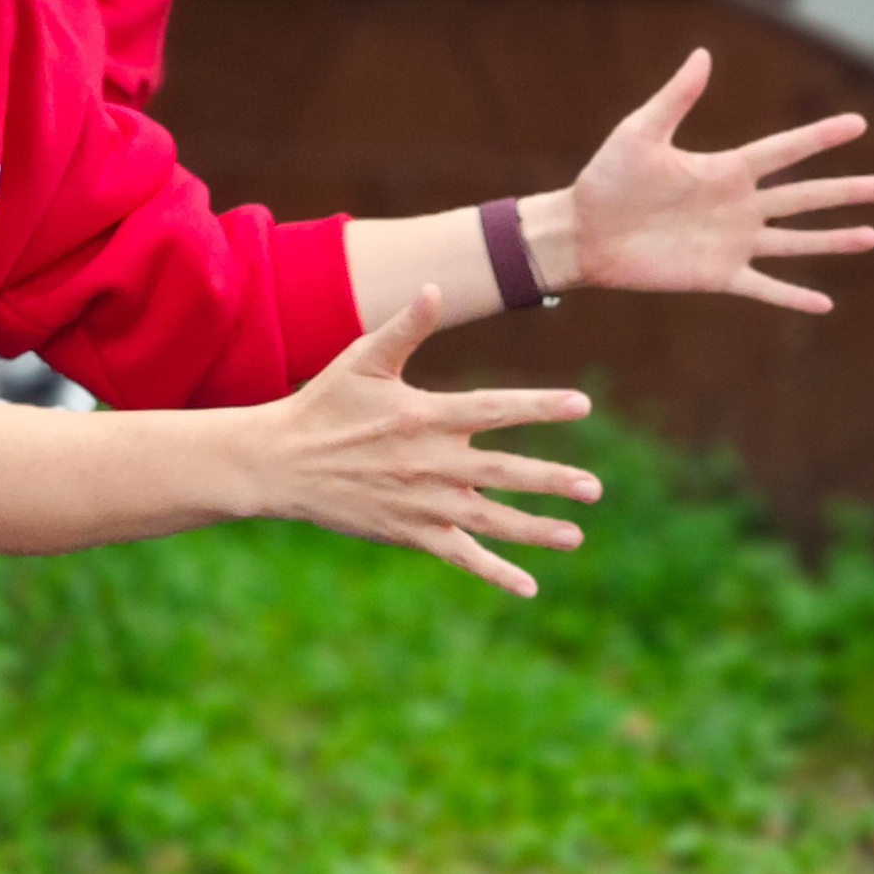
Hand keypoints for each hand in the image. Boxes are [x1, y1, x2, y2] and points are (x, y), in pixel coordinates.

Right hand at [258, 291, 600, 599]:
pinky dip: (494, 572)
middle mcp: (430, 463)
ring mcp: (421, 503)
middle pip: (504, 473)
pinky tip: (529, 587)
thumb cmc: (323, 405)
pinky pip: (460, 556)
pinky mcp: (409, 533)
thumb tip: (434, 287)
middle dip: (552, 481)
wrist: (279, 464)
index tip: (583, 404)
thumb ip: (405, 327)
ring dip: (535, 530)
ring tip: (575, 535)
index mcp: (425, 417)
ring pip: (489, 520)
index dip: (539, 406)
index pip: (494, 409)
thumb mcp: (362, 360)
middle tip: (594, 488)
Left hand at [567, 49, 873, 312]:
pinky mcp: (716, 276)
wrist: (581, 233)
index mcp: (725, 170)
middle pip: (804, 197)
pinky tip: (825, 302)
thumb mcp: (640, 133)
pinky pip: (763, 287)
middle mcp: (737, 206)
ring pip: (795, 241)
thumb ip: (676, 98)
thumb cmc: (605, 180)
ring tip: (872, 236)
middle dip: (846, 192)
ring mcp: (731, 242)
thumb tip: (703, 53)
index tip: (858, 124)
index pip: (784, 151)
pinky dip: (792, 295)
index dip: (819, 138)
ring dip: (832, 240)